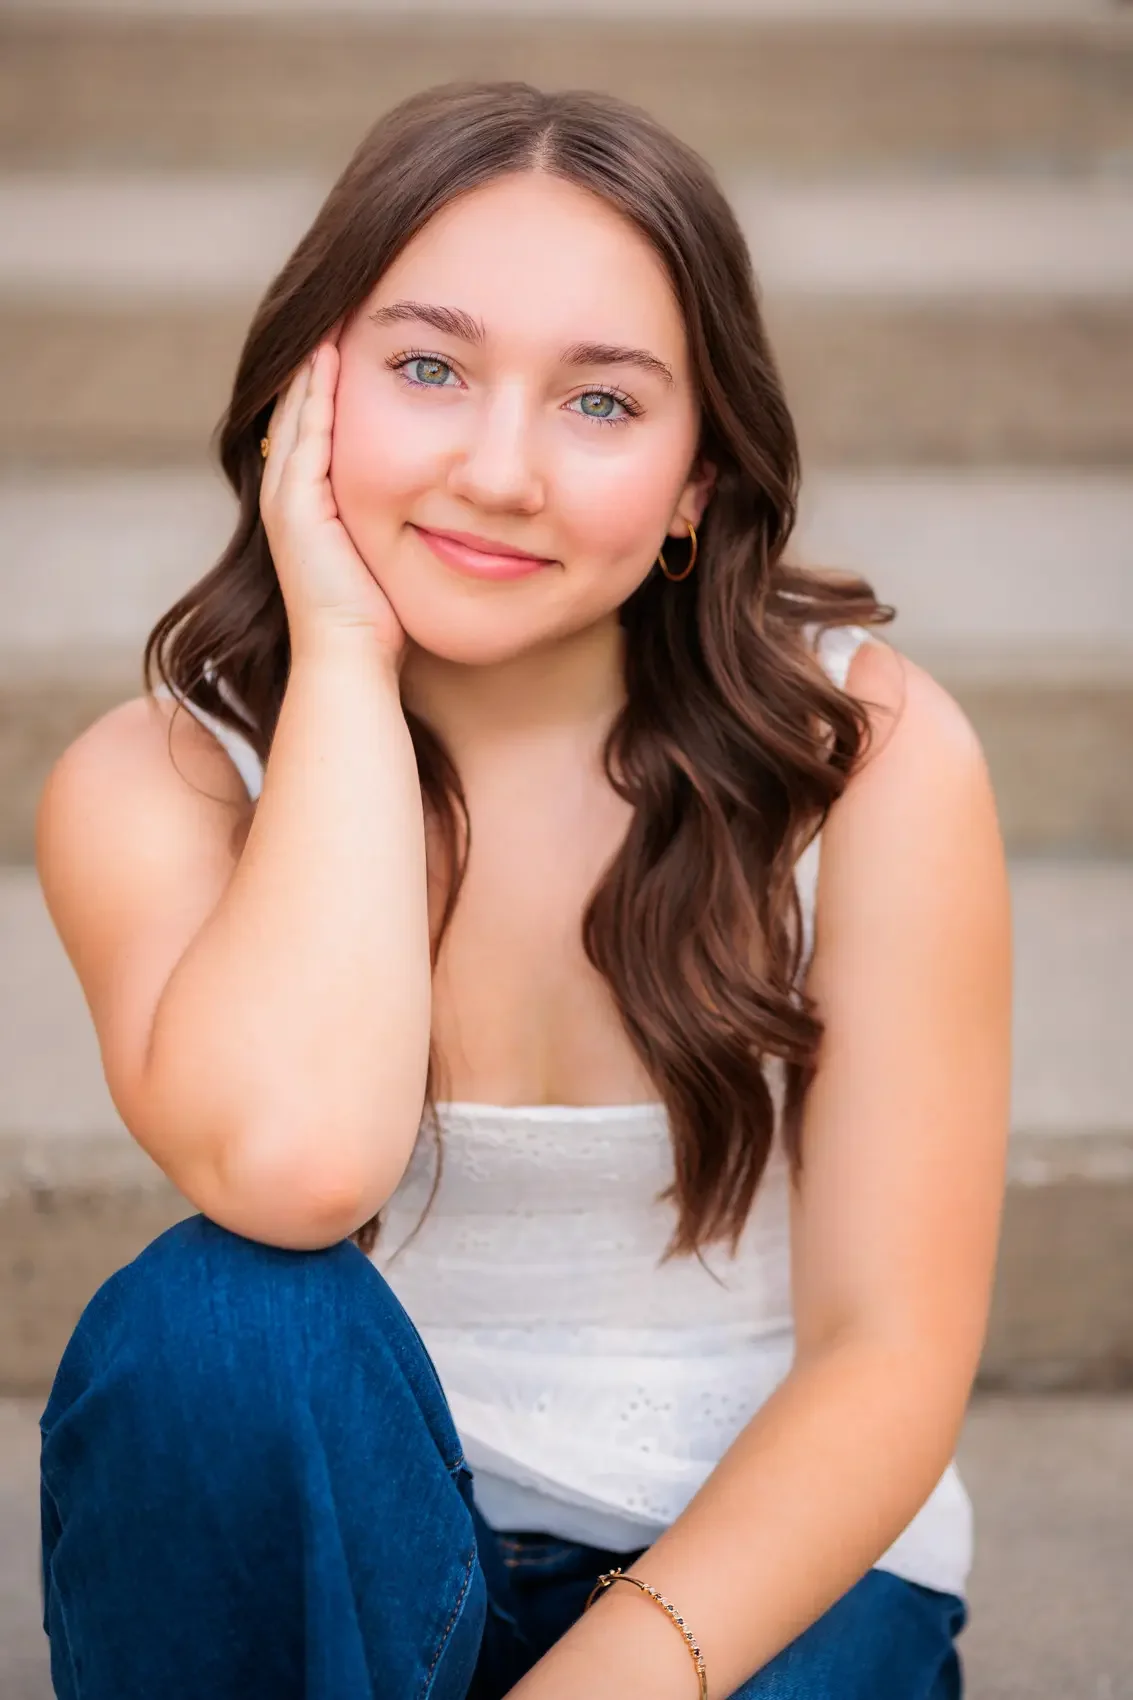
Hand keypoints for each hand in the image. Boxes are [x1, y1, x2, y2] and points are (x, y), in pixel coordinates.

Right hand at [259, 338, 406, 668]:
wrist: (352, 660)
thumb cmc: (380, 622)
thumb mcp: (390, 554)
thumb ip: (400, 520)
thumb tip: (444, 501)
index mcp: (308, 504)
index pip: (314, 424)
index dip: (329, 380)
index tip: (356, 336)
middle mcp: (287, 496)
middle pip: (296, 406)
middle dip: (316, 358)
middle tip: (339, 305)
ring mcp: (285, 499)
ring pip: (294, 410)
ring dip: (312, 361)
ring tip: (332, 312)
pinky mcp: (295, 505)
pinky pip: (305, 433)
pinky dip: (315, 392)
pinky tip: (333, 354)